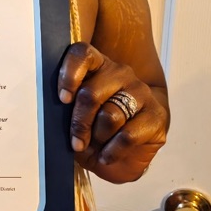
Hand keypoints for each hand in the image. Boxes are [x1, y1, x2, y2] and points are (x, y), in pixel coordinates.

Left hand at [58, 42, 167, 183]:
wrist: (133, 148)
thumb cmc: (99, 131)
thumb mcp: (78, 121)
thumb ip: (67, 114)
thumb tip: (53, 121)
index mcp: (98, 67)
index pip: (83, 55)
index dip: (70, 74)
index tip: (63, 99)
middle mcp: (120, 73)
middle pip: (91, 94)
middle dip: (80, 123)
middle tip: (76, 141)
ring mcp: (140, 92)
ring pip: (110, 116)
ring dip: (98, 137)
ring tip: (96, 147)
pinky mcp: (157, 115)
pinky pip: (127, 135)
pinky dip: (112, 151)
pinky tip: (107, 156)